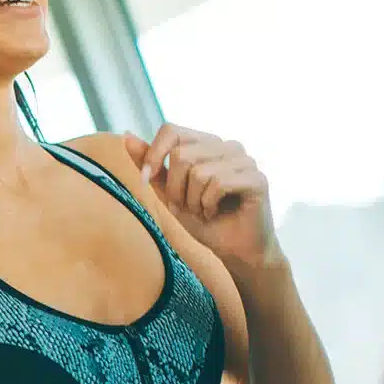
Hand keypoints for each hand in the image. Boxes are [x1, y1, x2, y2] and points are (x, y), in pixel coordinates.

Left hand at [124, 126, 280, 269]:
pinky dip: (209, 205)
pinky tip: (215, 213)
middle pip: (181, 154)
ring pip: (199, 171)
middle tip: (186, 207)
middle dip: (175, 189)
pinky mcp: (257, 178)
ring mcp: (245, 160)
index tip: (145, 181)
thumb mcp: (168, 194)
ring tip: (203, 211)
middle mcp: (227, 146)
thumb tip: (126, 136)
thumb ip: (152, 166)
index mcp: (205, 143)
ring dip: (193, 201)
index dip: (154, 155)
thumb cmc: (201, 223)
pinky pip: (218, 184)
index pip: (171, 130)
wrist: (233, 253)